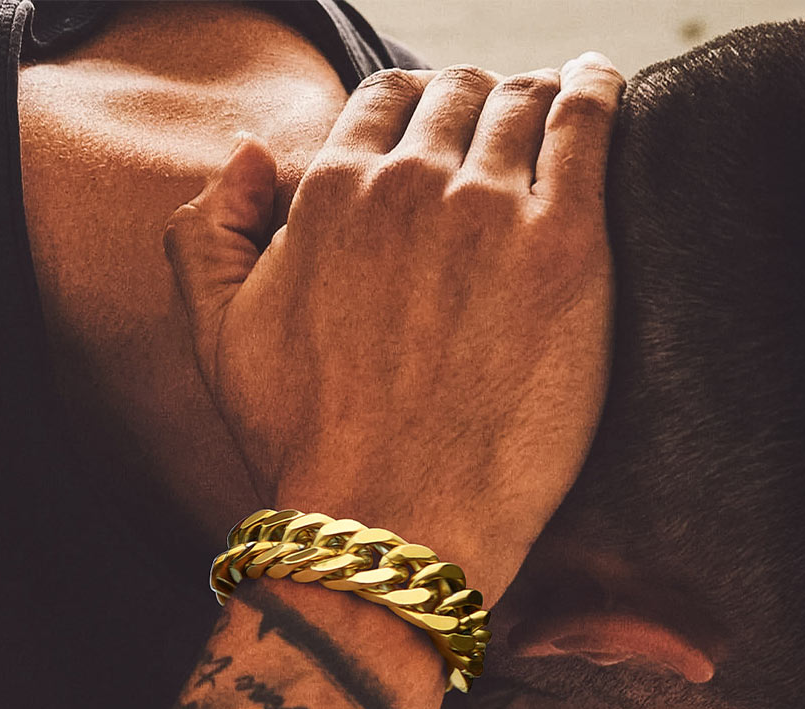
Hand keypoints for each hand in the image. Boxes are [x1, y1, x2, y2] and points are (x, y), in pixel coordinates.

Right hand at [164, 57, 624, 603]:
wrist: (391, 524)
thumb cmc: (305, 447)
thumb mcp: (217, 339)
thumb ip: (206, 232)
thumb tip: (251, 151)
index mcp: (329, 192)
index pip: (385, 100)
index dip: (415, 109)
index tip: (442, 135)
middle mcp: (407, 184)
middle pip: (457, 95)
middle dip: (475, 106)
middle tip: (500, 137)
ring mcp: (488, 210)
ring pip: (522, 101)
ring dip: (536, 98)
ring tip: (556, 114)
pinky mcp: (565, 246)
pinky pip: (589, 122)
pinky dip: (595, 91)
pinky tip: (599, 88)